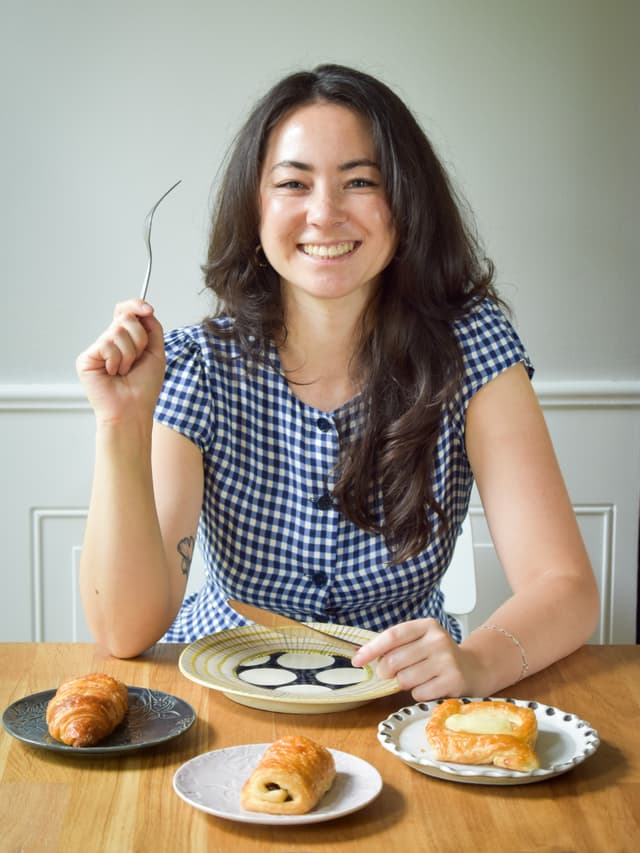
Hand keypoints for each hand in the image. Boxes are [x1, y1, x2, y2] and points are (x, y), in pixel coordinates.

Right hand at [76, 299, 165, 425]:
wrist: (133, 409)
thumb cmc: (144, 387)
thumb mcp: (156, 352)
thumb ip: (152, 328)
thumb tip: (144, 308)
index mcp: (126, 339)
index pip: (126, 311)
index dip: (135, 305)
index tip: (148, 309)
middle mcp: (110, 341)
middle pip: (125, 318)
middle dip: (139, 339)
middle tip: (137, 360)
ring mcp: (98, 349)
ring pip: (117, 331)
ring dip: (129, 354)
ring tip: (125, 370)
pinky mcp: (86, 358)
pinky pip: (106, 345)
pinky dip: (116, 360)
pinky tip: (113, 373)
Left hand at [351, 618, 485, 700]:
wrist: (474, 669)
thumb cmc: (438, 656)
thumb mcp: (420, 642)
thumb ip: (396, 646)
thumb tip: (362, 656)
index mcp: (427, 626)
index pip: (393, 635)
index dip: (372, 649)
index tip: (357, 660)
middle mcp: (438, 640)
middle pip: (395, 660)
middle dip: (386, 672)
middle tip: (390, 674)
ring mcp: (447, 660)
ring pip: (405, 679)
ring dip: (405, 683)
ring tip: (418, 678)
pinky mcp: (453, 680)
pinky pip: (420, 693)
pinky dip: (419, 693)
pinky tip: (430, 686)